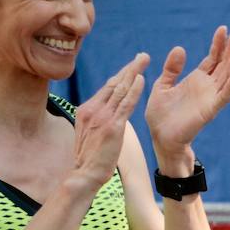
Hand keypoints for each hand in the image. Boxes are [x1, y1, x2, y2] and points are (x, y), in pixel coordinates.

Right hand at [72, 53, 148, 190]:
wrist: (84, 174)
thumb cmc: (89, 158)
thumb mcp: (90, 133)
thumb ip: (97, 120)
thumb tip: (107, 112)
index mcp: (87, 109)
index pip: (107, 88)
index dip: (121, 75)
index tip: (131, 66)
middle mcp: (93, 109)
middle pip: (114, 83)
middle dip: (129, 68)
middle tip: (142, 56)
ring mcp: (102, 117)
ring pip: (120, 89)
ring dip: (133, 73)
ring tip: (144, 60)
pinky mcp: (112, 126)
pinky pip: (125, 104)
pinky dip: (133, 90)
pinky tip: (141, 79)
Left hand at [145, 26, 229, 161]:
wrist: (161, 138)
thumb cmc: (161, 115)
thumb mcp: (162, 85)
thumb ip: (172, 69)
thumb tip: (180, 48)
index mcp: (196, 79)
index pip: (212, 58)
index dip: (218, 44)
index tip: (223, 29)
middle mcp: (207, 87)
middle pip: (224, 64)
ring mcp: (210, 98)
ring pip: (227, 76)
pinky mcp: (210, 110)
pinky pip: (223, 97)